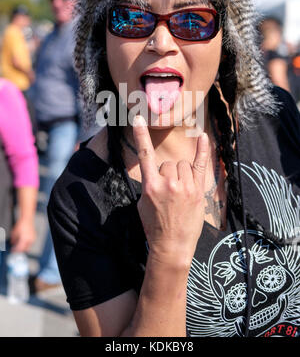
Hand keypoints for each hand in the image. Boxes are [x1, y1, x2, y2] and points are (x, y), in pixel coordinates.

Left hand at [10, 219, 35, 252]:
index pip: (20, 248)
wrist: (27, 219)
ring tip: (19, 244)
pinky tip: (24, 241)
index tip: (13, 250)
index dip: (16, 250)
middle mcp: (30, 239)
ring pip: (28, 246)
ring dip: (24, 246)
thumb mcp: (15, 232)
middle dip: (20, 249)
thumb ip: (13, 239)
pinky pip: (30, 242)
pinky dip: (27, 243)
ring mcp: (33, 238)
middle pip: (25, 249)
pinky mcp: (34, 236)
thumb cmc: (22, 224)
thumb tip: (12, 242)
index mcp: (25, 239)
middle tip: (16, 248)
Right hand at [132, 115, 208, 267]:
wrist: (172, 246)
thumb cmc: (154, 226)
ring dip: (181, 174)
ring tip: (180, 193)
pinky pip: (201, 165)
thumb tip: (156, 174)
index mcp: (151, 186)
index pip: (145, 155)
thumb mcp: (143, 204)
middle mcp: (169, 183)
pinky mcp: (198, 191)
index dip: (141, 136)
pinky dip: (203, 150)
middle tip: (169, 193)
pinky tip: (203, 137)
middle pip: (168, 163)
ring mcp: (185, 187)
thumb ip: (149, 184)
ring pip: (182, 165)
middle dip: (168, 174)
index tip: (138, 119)